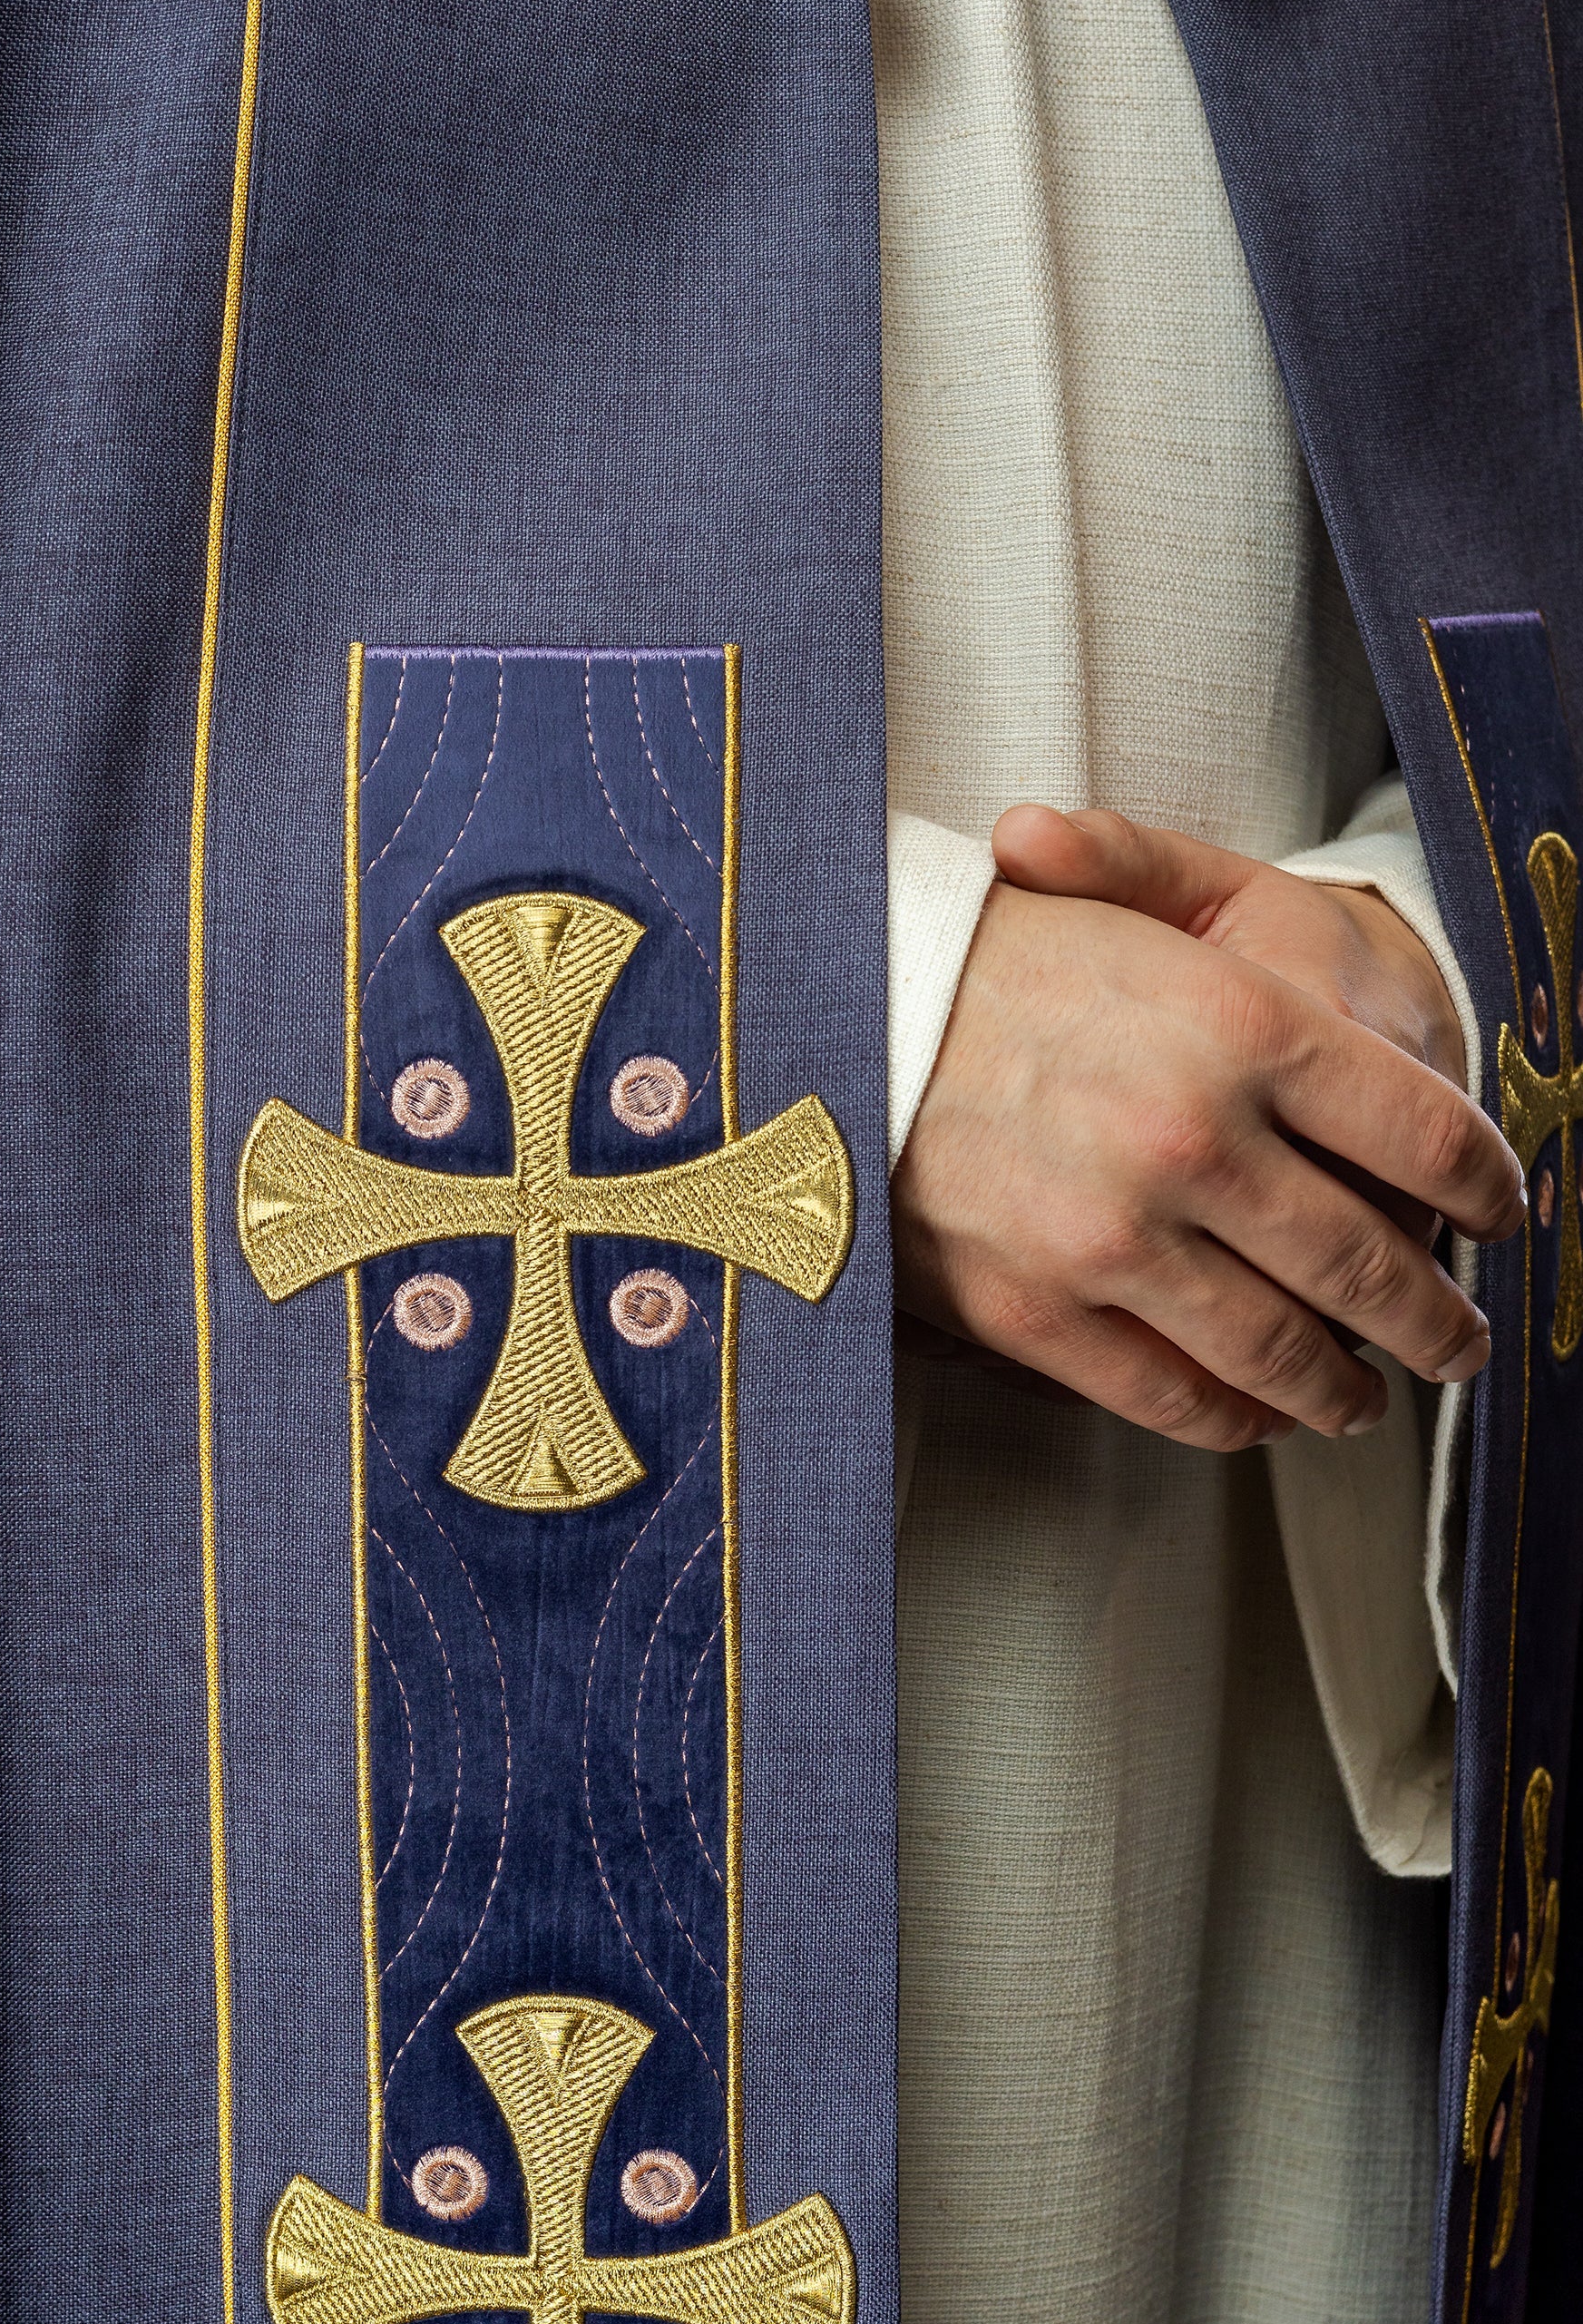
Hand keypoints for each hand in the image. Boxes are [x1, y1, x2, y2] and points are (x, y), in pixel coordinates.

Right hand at [890, 809, 1525, 1451]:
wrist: (824, 1014)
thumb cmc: (991, 957)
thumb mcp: (1138, 904)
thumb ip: (1273, 953)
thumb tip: (1380, 1062)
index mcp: (1242, 1022)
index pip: (1428, 1134)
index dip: (1488, 1187)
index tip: (1499, 1215)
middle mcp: (1194, 1136)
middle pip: (1372, 1266)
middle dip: (1438, 1324)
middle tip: (1462, 1344)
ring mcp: (1114, 1237)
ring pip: (1285, 1353)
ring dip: (1348, 1391)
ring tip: (1370, 1400)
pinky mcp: (1039, 1312)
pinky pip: (1176, 1397)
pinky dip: (1237, 1419)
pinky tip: (1260, 1415)